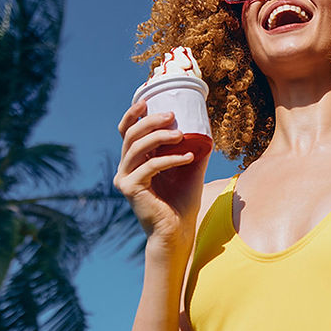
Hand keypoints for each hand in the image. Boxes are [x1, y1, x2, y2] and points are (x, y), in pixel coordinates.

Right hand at [113, 100, 207, 252]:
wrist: (178, 230)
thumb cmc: (182, 200)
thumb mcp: (190, 167)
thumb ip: (192, 148)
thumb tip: (206, 128)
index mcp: (135, 159)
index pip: (127, 131)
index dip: (133, 114)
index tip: (147, 100)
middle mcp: (126, 167)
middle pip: (130, 135)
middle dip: (150, 121)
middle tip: (172, 115)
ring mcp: (125, 178)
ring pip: (136, 148)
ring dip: (159, 137)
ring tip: (180, 135)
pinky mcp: (130, 189)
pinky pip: (150, 166)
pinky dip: (170, 159)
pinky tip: (188, 157)